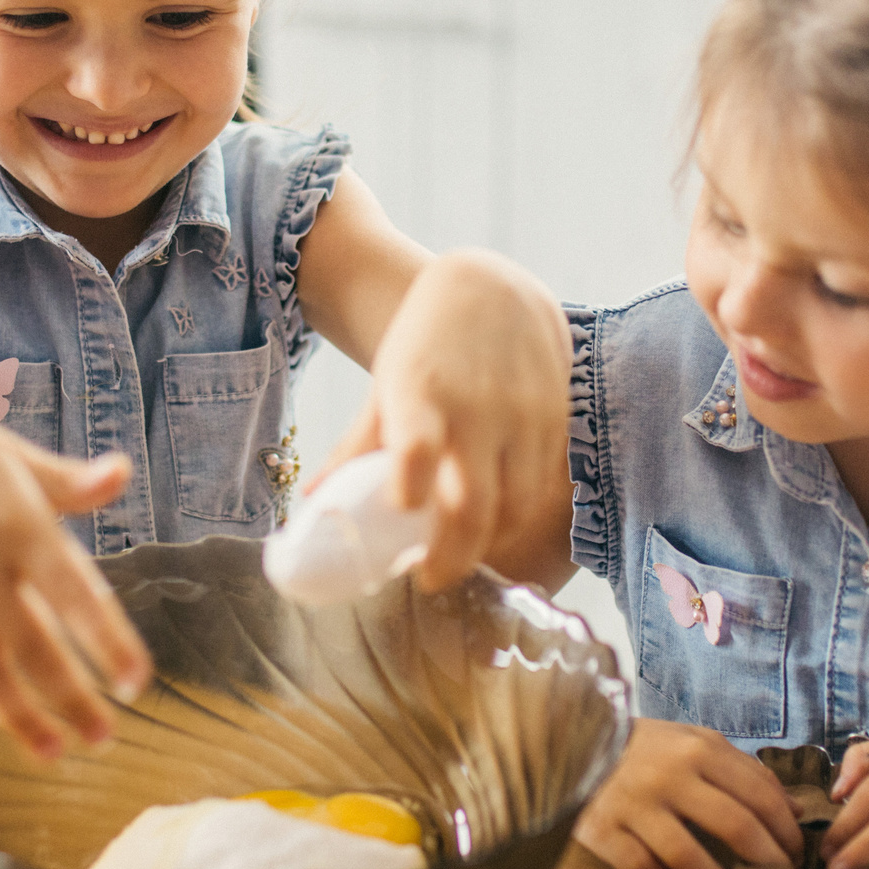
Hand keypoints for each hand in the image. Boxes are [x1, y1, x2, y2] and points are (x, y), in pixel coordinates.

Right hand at [0, 383, 148, 760]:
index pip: (77, 596)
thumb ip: (66, 482)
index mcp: (18, 523)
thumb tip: (120, 474)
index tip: (135, 684)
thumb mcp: (8, 455)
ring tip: (52, 750)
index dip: (110, 645)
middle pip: (33, 650)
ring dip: (20, 718)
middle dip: (72, 702)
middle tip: (103, 738)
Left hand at [315, 250, 571, 590]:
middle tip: (431, 579)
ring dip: (491, 544)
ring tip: (462, 555)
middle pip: (473, 503)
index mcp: (421, 393)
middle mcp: (476, 407)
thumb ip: (357, 446)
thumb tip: (314, 502)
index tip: (401, 513)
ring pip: (516, 507)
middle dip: (453, 556)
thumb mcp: (387, 385)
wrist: (494, 289)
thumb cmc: (428, 345)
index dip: (409, 482)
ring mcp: (521, 417)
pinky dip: (519, 516)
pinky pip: (542, 488)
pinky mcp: (554, 422)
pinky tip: (496, 524)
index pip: (416, 443)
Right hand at [574, 720, 806, 868]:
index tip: (796, 852)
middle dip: (768, 860)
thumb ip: (745, 770)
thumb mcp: (696, 742)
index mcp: (698, 748)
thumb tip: (795, 808)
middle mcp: (669, 774)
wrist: (574, 740)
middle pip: (736, 827)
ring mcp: (634, 803)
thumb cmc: (647, 748)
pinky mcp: (602, 829)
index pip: (760, 796)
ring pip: (688, 857)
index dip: (786, 831)